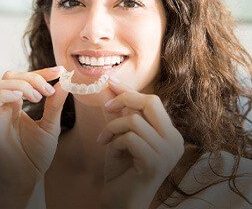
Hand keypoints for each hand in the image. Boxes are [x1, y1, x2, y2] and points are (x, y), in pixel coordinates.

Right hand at [0, 66, 67, 193]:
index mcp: (17, 104)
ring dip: (23, 84)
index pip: (26, 79)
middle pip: (12, 76)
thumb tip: (65, 83)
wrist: (27, 177)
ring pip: (1, 82)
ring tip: (38, 98)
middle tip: (49, 89)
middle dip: (33, 77)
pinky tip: (23, 99)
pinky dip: (9, 92)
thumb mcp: (50, 125)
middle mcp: (5, 105)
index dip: (42, 72)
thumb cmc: (36, 154)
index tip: (60, 72)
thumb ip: (55, 104)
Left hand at [98, 78, 183, 208]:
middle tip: (107, 108)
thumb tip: (110, 84)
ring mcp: (168, 153)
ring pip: (135, 120)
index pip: (153, 101)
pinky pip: (130, 138)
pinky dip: (115, 141)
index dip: (130, 90)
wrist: (120, 203)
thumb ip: (120, 111)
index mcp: (170, 133)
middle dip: (125, 99)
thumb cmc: (122, 168)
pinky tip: (110, 151)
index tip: (110, 81)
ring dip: (113, 127)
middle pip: (151, 102)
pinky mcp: (155, 163)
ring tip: (104, 139)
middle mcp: (175, 141)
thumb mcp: (121, 134)